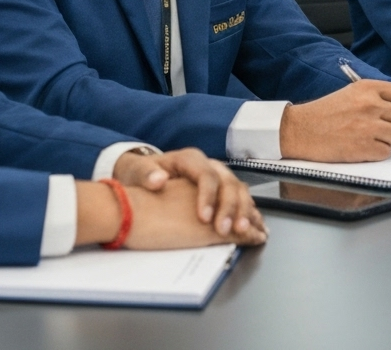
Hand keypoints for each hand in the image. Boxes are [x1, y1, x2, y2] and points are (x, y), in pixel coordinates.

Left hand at [76, 178, 266, 249]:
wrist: (142, 174)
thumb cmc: (140, 174)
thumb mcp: (136, 172)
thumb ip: (145, 175)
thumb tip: (158, 180)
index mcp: (189, 159)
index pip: (206, 175)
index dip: (208, 196)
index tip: (204, 218)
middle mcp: (208, 165)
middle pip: (228, 182)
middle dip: (230, 207)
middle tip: (225, 230)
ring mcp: (217, 177)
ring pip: (239, 190)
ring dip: (243, 211)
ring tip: (243, 231)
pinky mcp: (221, 191)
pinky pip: (240, 199)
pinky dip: (248, 213)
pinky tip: (254, 227)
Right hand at [279, 80, 390, 161]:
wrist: (301, 130)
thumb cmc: (327, 112)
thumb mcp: (352, 93)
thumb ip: (378, 96)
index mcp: (368, 88)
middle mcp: (371, 105)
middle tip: (388, 129)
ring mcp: (368, 127)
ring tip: (376, 138)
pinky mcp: (364, 148)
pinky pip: (387, 152)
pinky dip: (379, 152)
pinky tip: (365, 147)